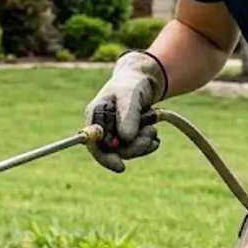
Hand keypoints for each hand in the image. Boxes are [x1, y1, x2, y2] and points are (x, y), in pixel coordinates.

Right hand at [84, 50, 167, 173]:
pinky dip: (147, 145)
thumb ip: (127, 116)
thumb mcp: (129, 96)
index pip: (94, 144)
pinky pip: (136, 150)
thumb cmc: (132, 84)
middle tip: (150, 134)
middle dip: (133, 148)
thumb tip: (125, 140)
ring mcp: (114, 135)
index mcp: (95, 117)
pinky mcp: (127, 138)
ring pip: (126, 152)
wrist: (143, 80)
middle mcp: (102, 129)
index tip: (121, 166)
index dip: (105, 158)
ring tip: (152, 128)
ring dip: (142, 144)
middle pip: (111, 152)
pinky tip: (154, 136)